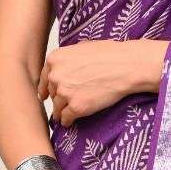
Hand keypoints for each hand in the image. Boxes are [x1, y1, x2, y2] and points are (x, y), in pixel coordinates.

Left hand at [38, 39, 166, 125]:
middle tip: (65, 103)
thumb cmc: (110, 55)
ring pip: (57, 108)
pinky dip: (68, 121)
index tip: (45, 96)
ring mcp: (65, 92)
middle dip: (58, 98)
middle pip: (52, 93)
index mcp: (55, 59)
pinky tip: (71, 122)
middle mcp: (56, 76)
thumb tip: (61, 68)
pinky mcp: (76, 107)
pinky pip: (66, 119)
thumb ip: (67, 59)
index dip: (46, 88)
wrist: (126, 66)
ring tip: (65, 116)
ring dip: (61, 112)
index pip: (44, 78)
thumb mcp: (81, 48)